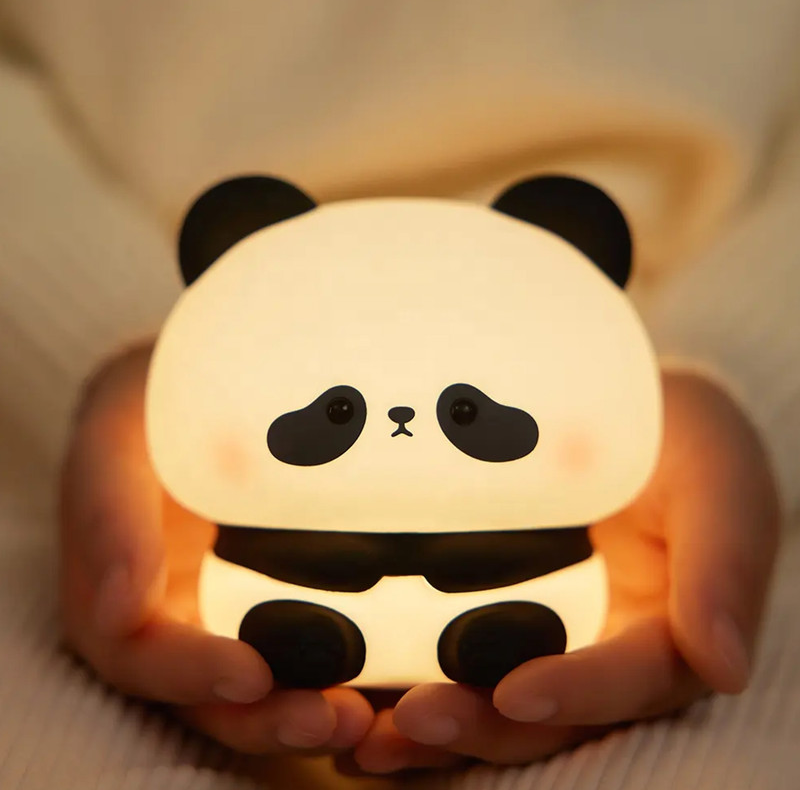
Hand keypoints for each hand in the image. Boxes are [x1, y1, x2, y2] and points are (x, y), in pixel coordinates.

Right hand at [59, 343, 373, 753]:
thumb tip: (118, 612)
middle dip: (270, 717)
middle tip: (335, 718)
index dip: (191, 674)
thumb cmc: (149, 407)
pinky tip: (408, 675)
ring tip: (374, 715)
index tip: (250, 676)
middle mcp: (182, 617)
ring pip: (272, 687)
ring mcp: (240, 610)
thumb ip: (109, 513)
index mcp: (125, 592)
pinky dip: (361, 675)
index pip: (144, 657)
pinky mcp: (295, 595)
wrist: (203, 383)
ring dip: (318, 710)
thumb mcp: (117, 437)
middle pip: (216, 697)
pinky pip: (324, 646)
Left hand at [351, 368, 780, 772]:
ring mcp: (531, 631)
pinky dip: (393, 679)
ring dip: (425, 724)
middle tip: (413, 719)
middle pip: (539, 714)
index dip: (578, 693)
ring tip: (359, 731)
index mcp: (662, 634)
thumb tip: (724, 666)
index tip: (518, 692)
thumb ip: (722, 565)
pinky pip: (437, 653)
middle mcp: (592, 650)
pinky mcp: (477, 605)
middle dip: (479, 724)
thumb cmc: (681, 443)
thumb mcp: (716, 482)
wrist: (618, 408)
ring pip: (481, 700)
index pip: (627, 679)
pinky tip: (344, 684)